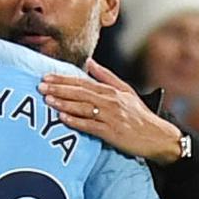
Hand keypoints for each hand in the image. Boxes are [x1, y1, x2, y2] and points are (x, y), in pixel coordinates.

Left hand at [39, 59, 184, 163]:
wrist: (157, 136)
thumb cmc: (139, 115)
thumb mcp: (126, 91)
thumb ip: (106, 76)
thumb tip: (89, 62)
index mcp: (112, 91)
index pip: (83, 82)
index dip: (63, 80)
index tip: (47, 77)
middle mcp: (110, 102)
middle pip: (80, 93)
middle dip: (59, 89)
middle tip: (40, 86)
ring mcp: (111, 117)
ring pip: (83, 108)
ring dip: (64, 104)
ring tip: (47, 100)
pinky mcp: (112, 133)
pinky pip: (90, 126)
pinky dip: (76, 122)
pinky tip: (62, 119)